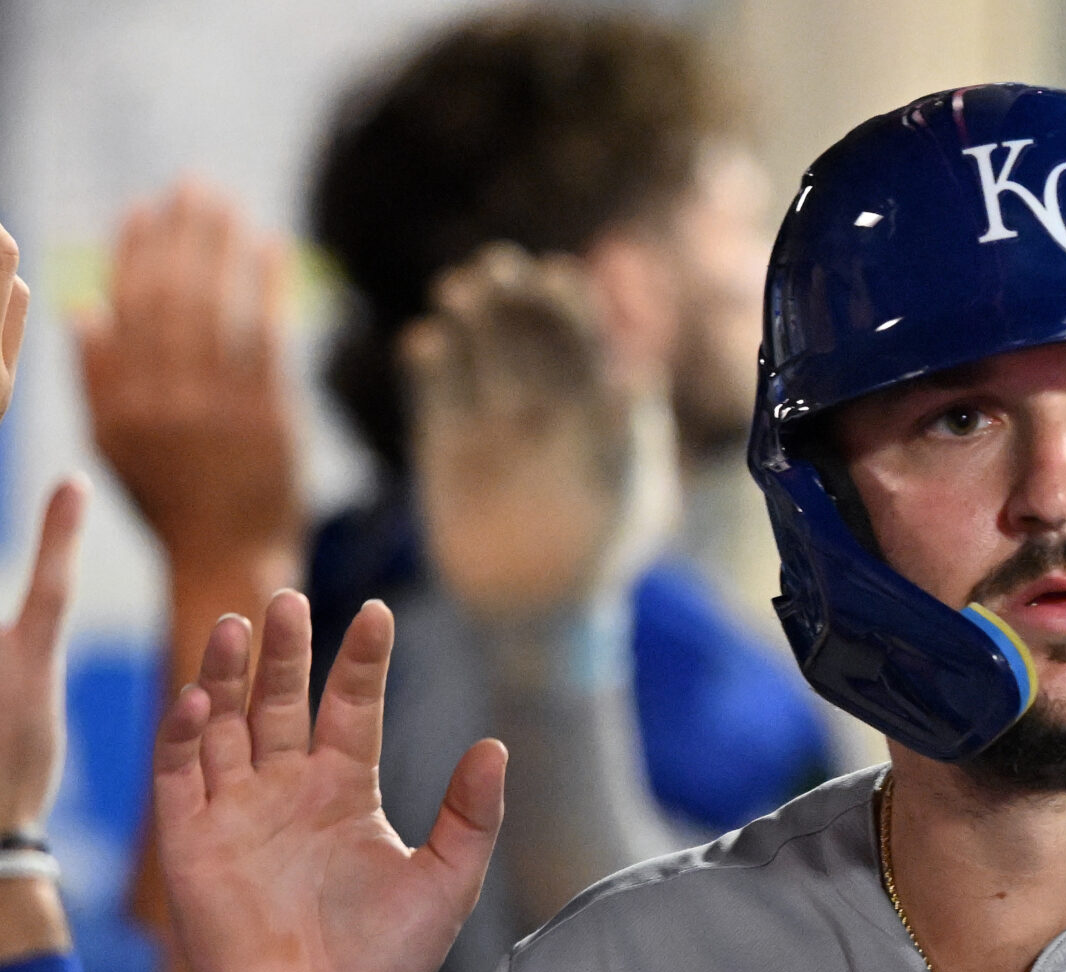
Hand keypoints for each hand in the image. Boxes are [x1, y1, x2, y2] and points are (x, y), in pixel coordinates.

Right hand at [78, 180, 301, 578]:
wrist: (228, 560)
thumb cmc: (170, 502)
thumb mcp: (114, 447)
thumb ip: (96, 380)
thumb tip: (82, 306)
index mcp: (120, 403)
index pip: (125, 309)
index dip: (135, 253)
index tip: (144, 209)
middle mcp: (164, 401)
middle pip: (170, 296)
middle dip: (181, 234)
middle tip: (193, 187)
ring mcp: (218, 409)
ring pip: (215, 306)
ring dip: (221, 245)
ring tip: (227, 203)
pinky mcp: (270, 416)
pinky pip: (266, 334)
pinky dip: (268, 284)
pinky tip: (274, 246)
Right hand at [150, 591, 505, 971]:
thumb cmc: (380, 962)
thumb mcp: (444, 885)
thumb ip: (469, 817)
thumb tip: (496, 749)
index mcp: (344, 789)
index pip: (350, 705)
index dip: (361, 660)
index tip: (378, 611)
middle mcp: (286, 787)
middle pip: (279, 699)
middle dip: (283, 650)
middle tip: (287, 599)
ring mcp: (234, 808)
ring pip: (224, 720)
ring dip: (227, 673)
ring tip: (239, 625)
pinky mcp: (188, 839)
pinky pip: (179, 772)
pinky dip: (183, 731)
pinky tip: (200, 696)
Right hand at [401, 243, 632, 618]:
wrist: (541, 609)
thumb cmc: (604, 554)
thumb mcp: (635, 503)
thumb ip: (634, 441)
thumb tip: (640, 373)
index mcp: (595, 401)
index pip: (582, 336)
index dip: (570, 303)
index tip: (559, 278)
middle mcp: (542, 396)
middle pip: (524, 329)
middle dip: (512, 294)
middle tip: (499, 267)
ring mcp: (491, 415)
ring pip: (477, 349)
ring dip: (467, 315)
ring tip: (458, 290)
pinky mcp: (444, 442)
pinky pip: (434, 392)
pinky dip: (428, 364)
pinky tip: (425, 343)